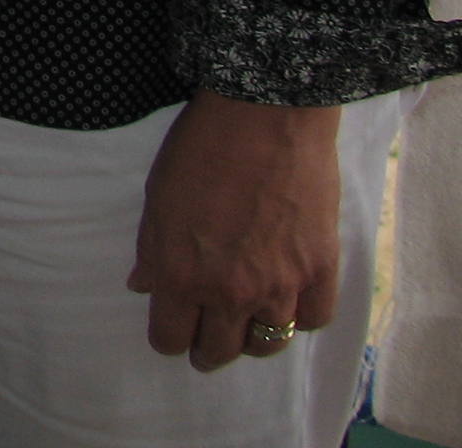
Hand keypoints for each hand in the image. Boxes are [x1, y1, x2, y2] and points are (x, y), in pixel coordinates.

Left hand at [129, 91, 340, 369]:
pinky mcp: (321, 270)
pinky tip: (288, 303)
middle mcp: (231, 291)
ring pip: (268, 344)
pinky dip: (300, 317)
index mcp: (182, 274)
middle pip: (220, 350)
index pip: (170, 336)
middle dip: (208, 348)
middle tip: (207, 339)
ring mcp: (281, 284)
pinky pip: (313, 320)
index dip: (168, 338)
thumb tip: (143, 285)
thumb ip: (150, 249)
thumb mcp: (157, 196)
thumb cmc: (201, 148)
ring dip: (253, 338)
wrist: (264, 115)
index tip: (171, 331)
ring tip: (246, 325)